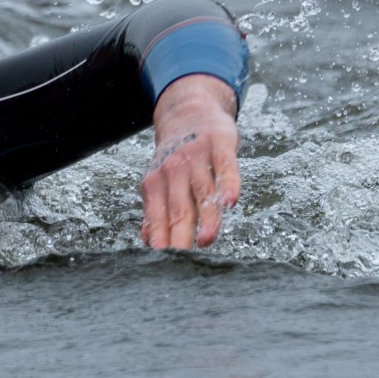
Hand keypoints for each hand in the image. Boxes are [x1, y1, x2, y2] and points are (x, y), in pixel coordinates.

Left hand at [141, 73, 240, 249]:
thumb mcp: (158, 180)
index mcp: (155, 182)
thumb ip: (155, 210)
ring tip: (207, 240)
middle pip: (178, 209)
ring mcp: (196, 157)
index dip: (161, 241)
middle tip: (182, 263)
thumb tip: (148, 240)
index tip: (163, 266)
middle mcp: (173, 170)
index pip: (158, 218)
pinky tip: (230, 203)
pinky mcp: (219, 145)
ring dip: (205, 218)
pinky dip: (228, 185)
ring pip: (202, 192)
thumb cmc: (175, 156)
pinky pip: (225, 168)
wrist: (188, 111)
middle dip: (180, 237)